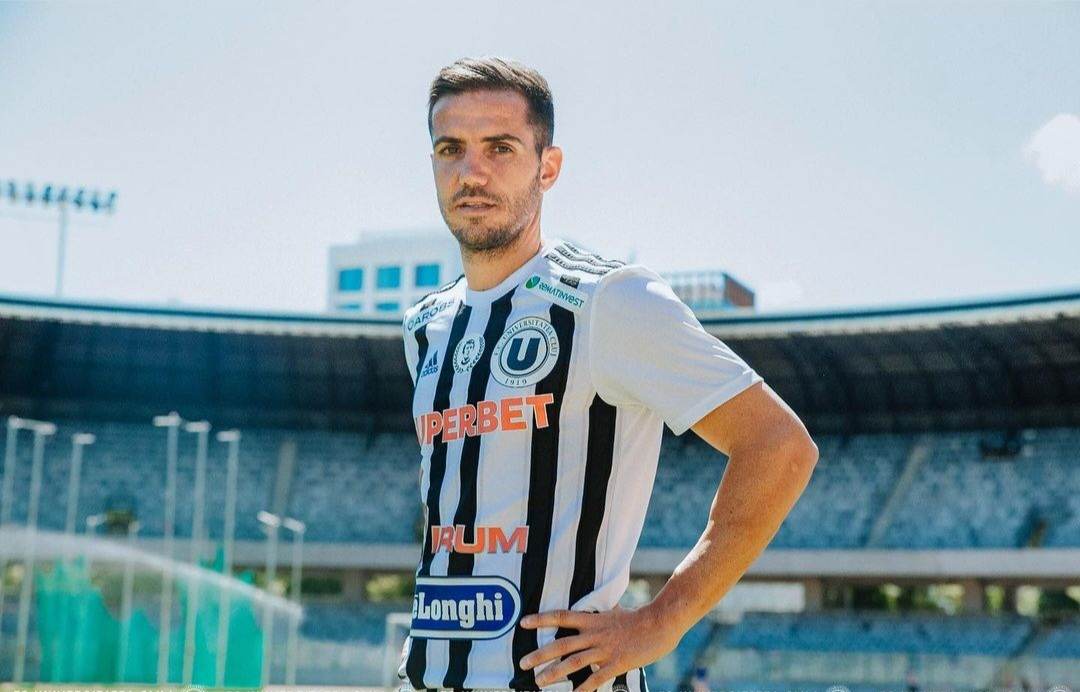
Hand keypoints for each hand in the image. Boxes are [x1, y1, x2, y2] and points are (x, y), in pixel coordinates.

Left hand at [518, 603, 680, 691]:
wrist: (660, 623)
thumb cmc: (638, 618)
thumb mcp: (614, 612)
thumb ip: (599, 615)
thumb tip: (590, 610)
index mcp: (593, 619)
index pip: (561, 616)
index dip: (541, 619)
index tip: (523, 623)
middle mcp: (595, 633)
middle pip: (562, 644)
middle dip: (540, 654)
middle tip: (522, 663)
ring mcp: (605, 649)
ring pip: (574, 662)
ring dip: (554, 673)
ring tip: (539, 682)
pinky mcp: (617, 663)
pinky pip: (596, 678)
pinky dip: (583, 688)